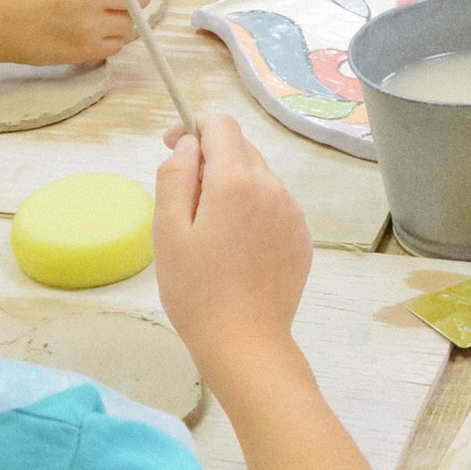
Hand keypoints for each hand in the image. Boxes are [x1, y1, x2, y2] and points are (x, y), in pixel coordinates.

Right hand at [149, 108, 311, 386]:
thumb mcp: (168, 231)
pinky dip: (253, 211)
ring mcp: (293, 214)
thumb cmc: (197, 291)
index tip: (172, 149)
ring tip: (209, 231)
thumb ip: (175, 177)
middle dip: (211, 160)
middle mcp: (273, 188)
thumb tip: (187, 146)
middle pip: (241, 149)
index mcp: (237, 182)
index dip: (193, 129)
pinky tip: (236, 248)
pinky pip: (274, 207)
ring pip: (259, 178)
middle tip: (184, 199)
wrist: (245, 343)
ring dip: (232, 187)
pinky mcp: (302, 238)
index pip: (221, 126)